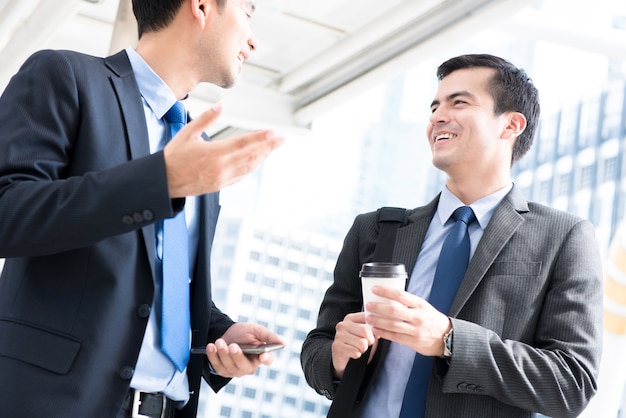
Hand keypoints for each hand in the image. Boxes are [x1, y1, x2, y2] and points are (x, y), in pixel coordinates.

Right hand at [163, 103, 285, 197]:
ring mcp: (222, 178)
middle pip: (251, 156)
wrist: (164, 181)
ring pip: (249, 167)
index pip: (243, 143)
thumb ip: (206, 119)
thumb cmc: (174, 156)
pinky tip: (257, 161)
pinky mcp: (221, 185)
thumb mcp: (187, 133)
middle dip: (269, 147)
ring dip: (262, 157)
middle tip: (282, 140)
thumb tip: (221, 105)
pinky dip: (252, 167)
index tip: (274, 133)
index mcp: (214, 153)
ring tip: (272, 148)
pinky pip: (242, 176)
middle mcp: (221, 167)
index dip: (260, 138)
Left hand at [204, 322, 285, 377]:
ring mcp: (235, 370)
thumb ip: (269, 336)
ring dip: (223, 354)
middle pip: (244, 366)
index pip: (267, 360)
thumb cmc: (244, 333)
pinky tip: (211, 346)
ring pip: (230, 367)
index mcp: (260, 356)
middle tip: (233, 345)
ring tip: (219, 341)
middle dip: (237, 356)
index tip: (263, 354)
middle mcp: (249, 366)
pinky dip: (213, 356)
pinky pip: (218, 366)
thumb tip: (283, 343)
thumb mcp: (256, 330)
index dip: (266, 359)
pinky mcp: (223, 370)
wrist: (227, 332)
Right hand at [331, 312, 376, 378]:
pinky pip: (356, 352)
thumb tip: (379, 331)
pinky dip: (357, 355)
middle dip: (370, 341)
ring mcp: (339, 335)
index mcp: (350, 318)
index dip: (374, 328)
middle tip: (365, 344)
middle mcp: (343, 325)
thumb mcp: (364, 334)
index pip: (367, 318)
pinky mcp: (337, 346)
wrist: (342, 358)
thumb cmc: (356, 344)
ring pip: (362, 343)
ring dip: (363, 349)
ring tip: (358, 348)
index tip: (374, 335)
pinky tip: (352, 353)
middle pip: (365, 331)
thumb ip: (371, 328)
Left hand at [365, 285, 449, 356]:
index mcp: (419, 304)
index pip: (400, 295)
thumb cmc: (430, 319)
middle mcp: (417, 316)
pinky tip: (375, 330)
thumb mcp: (423, 306)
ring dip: (378, 321)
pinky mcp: (413, 341)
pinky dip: (383, 333)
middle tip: (368, 305)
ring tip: (368, 318)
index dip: (386, 291)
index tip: (375, 289)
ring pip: (392, 325)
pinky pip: (395, 337)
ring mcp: (415, 330)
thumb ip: (408, 302)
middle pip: (394, 310)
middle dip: (378, 307)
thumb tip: (387, 296)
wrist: (446, 336)